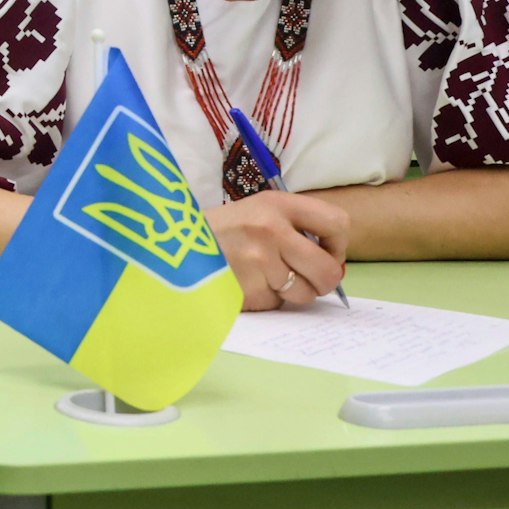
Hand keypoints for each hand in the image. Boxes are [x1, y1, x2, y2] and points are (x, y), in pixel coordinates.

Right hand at [208, 190, 348, 310]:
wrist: (171, 242)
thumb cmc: (222, 232)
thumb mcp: (256, 213)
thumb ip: (295, 230)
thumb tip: (335, 268)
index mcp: (276, 204)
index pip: (337, 223)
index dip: (337, 246)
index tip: (325, 253)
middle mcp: (270, 228)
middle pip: (327, 269)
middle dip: (322, 281)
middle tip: (306, 280)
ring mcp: (257, 260)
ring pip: (303, 293)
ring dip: (289, 293)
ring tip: (262, 277)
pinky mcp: (245, 287)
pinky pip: (274, 304)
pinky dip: (263, 299)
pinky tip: (244, 283)